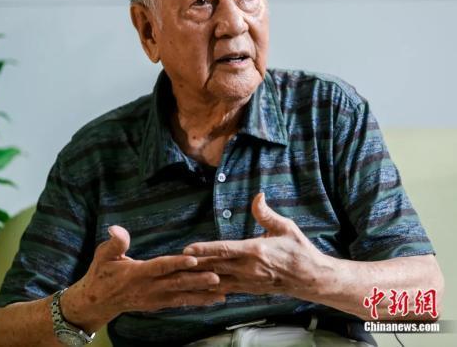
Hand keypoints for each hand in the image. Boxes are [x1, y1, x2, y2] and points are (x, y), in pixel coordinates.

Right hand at [62, 225, 224, 331]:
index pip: (160, 266)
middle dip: (197, 280)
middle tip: (217, 276)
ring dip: (202, 294)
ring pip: (182, 296)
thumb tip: (115, 228)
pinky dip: (198, 301)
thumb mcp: (103, 255)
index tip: (193, 258)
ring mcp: (155, 298)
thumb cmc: (102, 274)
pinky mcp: (160, 304)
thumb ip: (115, 243)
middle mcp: (149, 288)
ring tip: (222, 290)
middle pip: (176, 283)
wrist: (97, 303)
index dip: (177, 263)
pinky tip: (214, 299)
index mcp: (138, 273)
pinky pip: (181, 302)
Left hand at [183, 193, 332, 298]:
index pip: (224, 249)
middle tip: (174, 263)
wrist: (311, 278)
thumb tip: (258, 196)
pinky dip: (211, 288)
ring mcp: (248, 281)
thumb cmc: (298, 250)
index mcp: (255, 251)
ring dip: (198, 278)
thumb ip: (267, 214)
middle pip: (215, 266)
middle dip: (194, 265)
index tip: (188, 248)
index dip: (205, 249)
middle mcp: (249, 268)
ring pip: (217, 280)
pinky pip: (226, 289)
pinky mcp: (249, 289)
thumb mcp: (285, 227)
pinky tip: (198, 286)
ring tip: (180, 276)